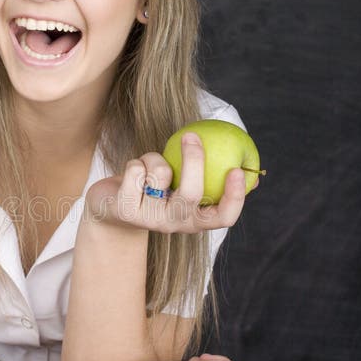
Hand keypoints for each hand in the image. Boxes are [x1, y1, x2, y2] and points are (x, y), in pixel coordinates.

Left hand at [85, 133, 245, 232]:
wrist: (112, 208)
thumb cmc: (155, 190)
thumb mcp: (182, 186)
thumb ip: (209, 179)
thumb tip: (248, 170)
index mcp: (194, 220)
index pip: (223, 218)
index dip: (234, 197)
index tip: (237, 170)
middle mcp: (174, 225)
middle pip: (191, 194)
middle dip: (194, 161)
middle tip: (192, 136)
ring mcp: (148, 220)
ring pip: (160, 174)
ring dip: (154, 157)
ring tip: (149, 164)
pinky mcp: (125, 210)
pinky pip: (136, 170)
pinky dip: (136, 161)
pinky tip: (132, 172)